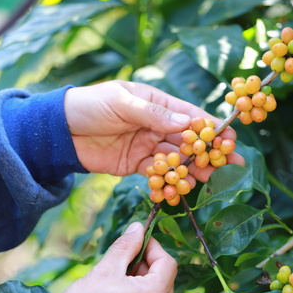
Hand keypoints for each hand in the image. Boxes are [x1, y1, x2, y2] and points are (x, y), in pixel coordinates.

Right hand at [58, 222, 176, 292]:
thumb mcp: (106, 270)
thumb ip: (126, 246)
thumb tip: (138, 228)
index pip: (167, 263)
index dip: (153, 247)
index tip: (137, 240)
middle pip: (163, 279)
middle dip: (146, 264)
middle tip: (124, 259)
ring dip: (142, 281)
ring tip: (117, 279)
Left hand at [64, 80, 243, 183]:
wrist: (60, 131)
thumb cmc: (90, 106)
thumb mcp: (122, 102)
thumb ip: (153, 114)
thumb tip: (187, 122)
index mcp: (156, 104)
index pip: (189, 115)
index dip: (211, 127)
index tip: (229, 138)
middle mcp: (155, 125)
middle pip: (188, 140)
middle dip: (209, 151)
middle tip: (231, 163)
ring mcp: (147, 147)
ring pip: (176, 159)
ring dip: (194, 169)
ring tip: (212, 179)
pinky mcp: (135, 165)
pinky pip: (157, 175)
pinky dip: (169, 182)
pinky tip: (182, 190)